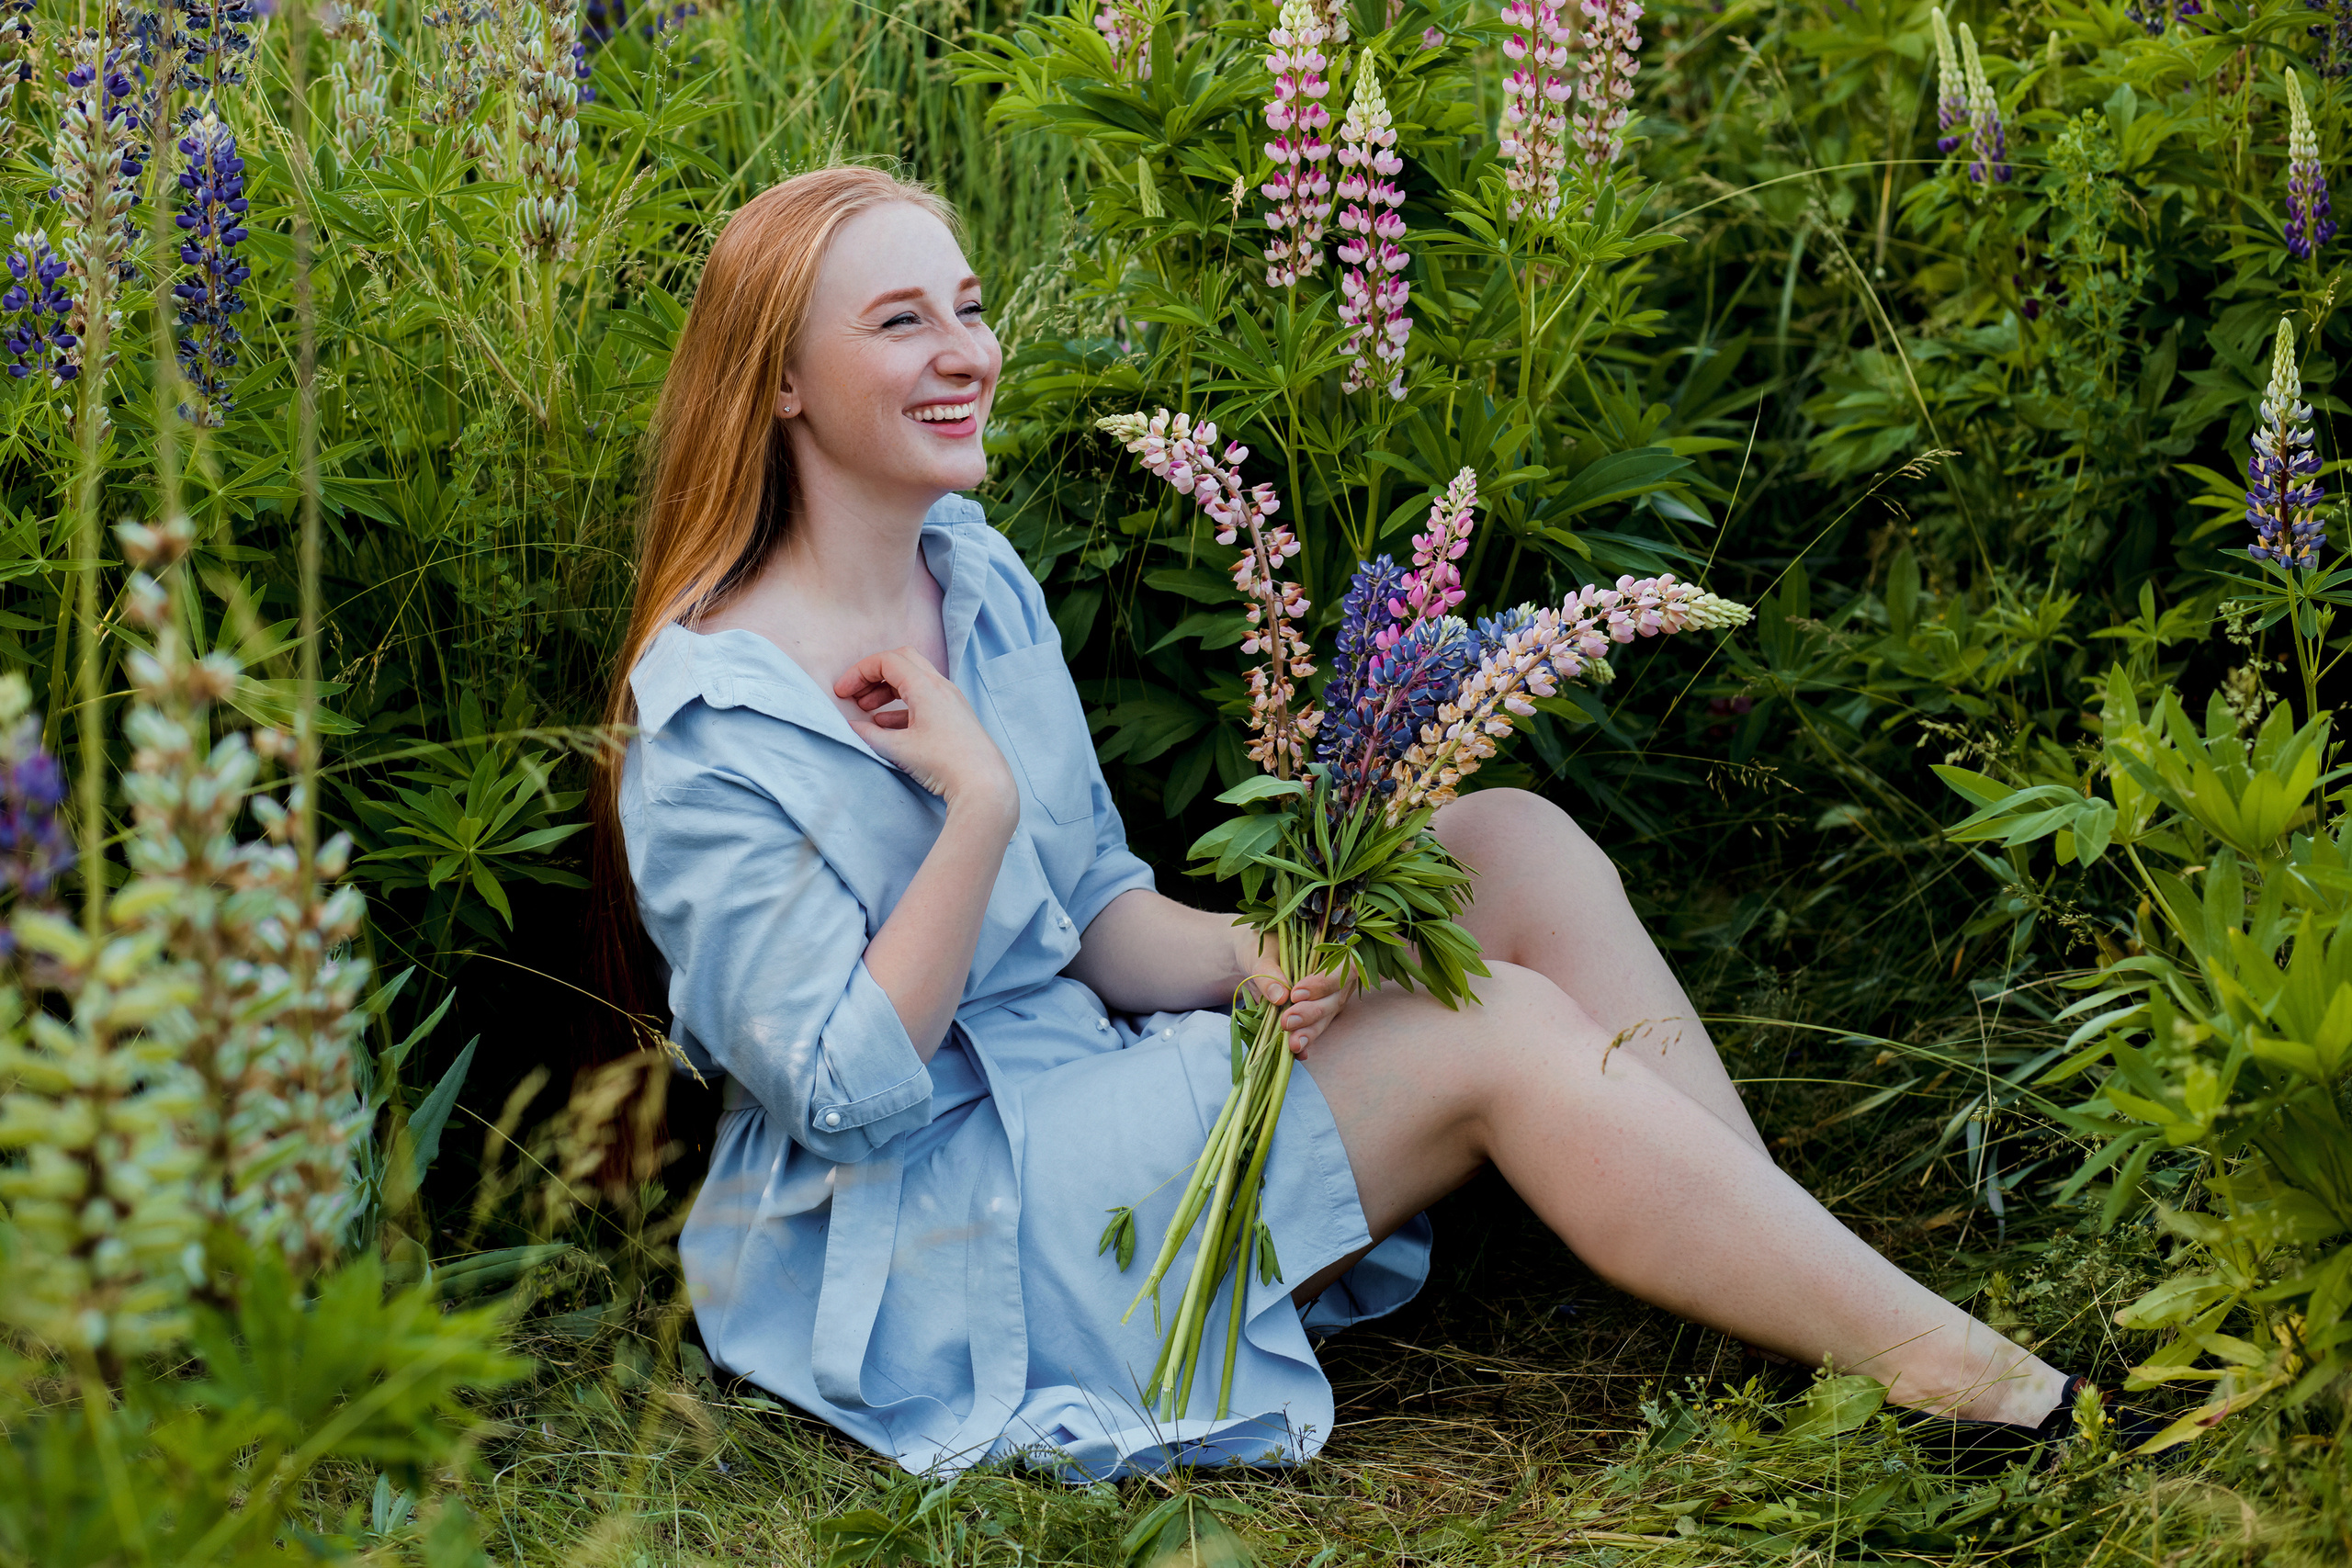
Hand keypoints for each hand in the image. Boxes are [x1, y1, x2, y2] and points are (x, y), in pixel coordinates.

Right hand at [836, 646, 1018, 817]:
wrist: (984, 784)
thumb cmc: (944, 763)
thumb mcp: (898, 749)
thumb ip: (869, 734)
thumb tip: (851, 727)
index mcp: (926, 686)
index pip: (886, 661)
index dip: (858, 672)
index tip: (842, 693)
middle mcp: (941, 686)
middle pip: (901, 662)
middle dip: (873, 675)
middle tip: (854, 695)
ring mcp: (951, 700)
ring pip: (913, 680)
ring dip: (887, 690)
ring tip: (866, 710)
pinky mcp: (955, 716)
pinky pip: (924, 699)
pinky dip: (901, 706)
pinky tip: (886, 725)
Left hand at [1233, 924, 1351, 1058]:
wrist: (1251, 955)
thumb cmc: (1261, 946)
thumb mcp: (1260, 954)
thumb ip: (1269, 973)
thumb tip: (1280, 997)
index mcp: (1331, 953)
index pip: (1343, 968)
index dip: (1325, 983)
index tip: (1297, 994)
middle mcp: (1335, 978)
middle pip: (1333, 999)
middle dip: (1311, 1013)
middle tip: (1288, 1021)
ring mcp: (1326, 999)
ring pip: (1325, 1018)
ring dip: (1309, 1032)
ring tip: (1293, 1044)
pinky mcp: (1313, 1015)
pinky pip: (1313, 1029)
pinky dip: (1306, 1043)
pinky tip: (1297, 1054)